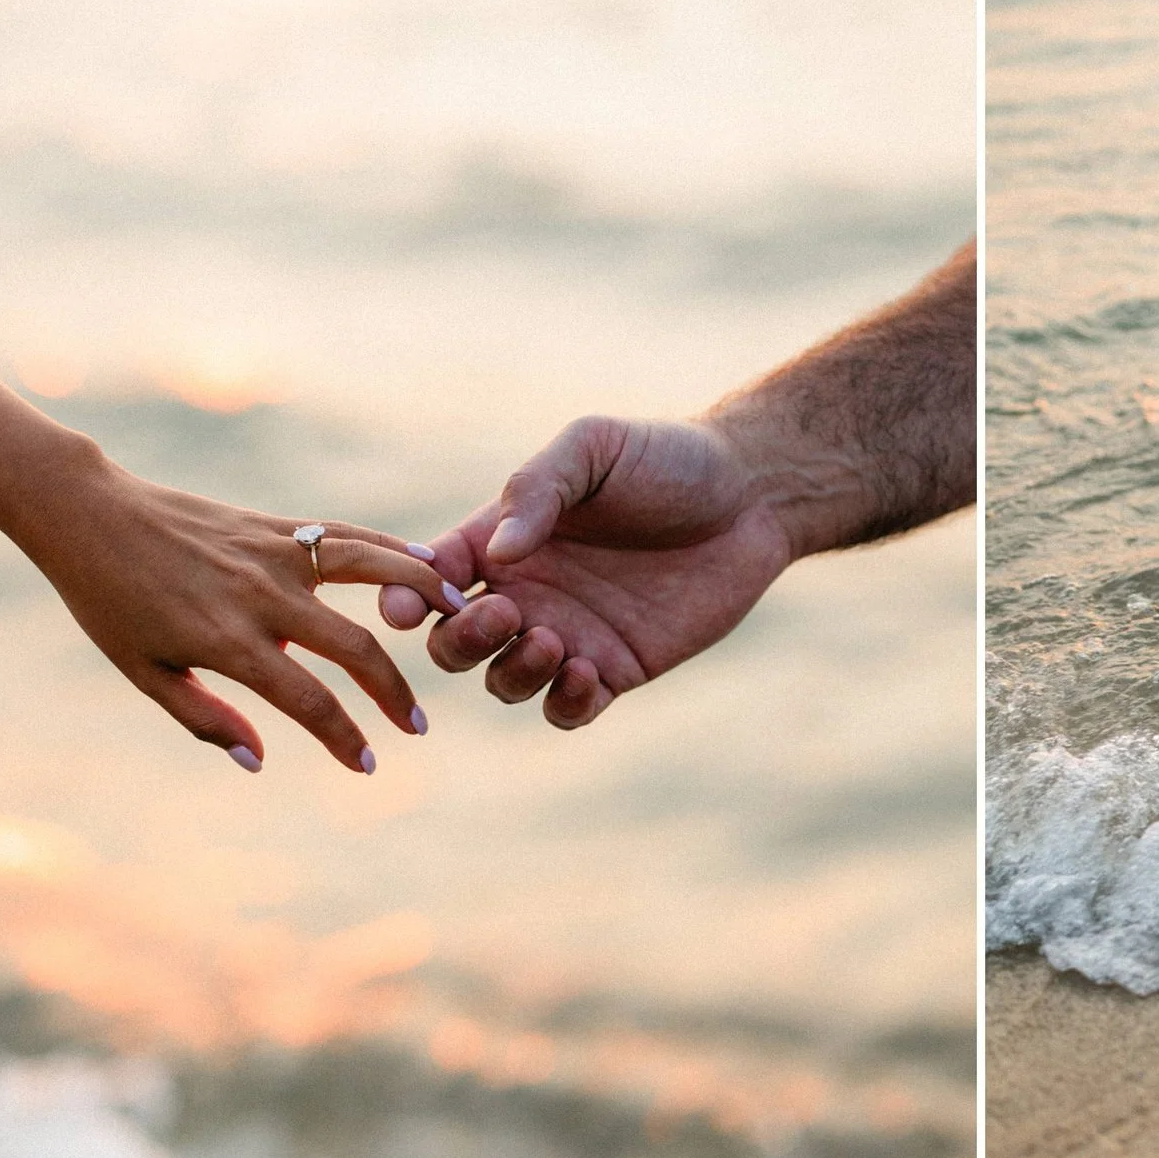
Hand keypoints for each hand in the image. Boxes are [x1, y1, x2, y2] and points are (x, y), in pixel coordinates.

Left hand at [21, 449, 463, 771]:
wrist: (88, 514)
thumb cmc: (109, 602)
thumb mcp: (144, 671)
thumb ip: (205, 718)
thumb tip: (260, 760)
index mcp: (228, 641)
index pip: (309, 700)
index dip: (345, 739)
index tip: (367, 765)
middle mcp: (262, 596)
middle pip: (355, 648)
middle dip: (394, 694)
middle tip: (418, 726)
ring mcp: (275, 553)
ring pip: (371, 572)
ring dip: (422, 596)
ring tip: (463, 617)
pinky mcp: (277, 525)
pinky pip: (348, 536)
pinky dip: (393, 549)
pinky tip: (429, 563)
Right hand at [380, 415, 795, 729]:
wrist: (752, 496)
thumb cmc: (666, 459)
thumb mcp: (593, 450)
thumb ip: (539, 490)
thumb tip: (498, 552)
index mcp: (503, 538)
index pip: (432, 577)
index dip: (406, 596)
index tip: (407, 606)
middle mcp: (527, 592)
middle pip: (453, 642)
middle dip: (460, 639)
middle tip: (506, 615)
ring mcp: (569, 635)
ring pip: (504, 682)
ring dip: (512, 672)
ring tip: (553, 641)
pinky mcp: (617, 668)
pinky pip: (568, 708)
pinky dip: (565, 702)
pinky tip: (588, 674)